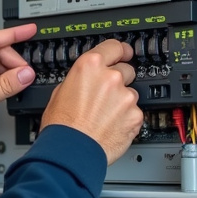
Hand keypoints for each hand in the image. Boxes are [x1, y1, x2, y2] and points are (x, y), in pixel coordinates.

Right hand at [40, 39, 142, 164]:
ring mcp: (125, 96)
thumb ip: (80, 79)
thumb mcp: (60, 91)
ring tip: (104, 116)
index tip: (123, 53)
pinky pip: (134, 112)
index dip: (119, 51)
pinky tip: (110, 126)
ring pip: (130, 93)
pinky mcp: (135, 115)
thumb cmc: (61, 125)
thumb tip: (87, 79)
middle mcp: (111, 77)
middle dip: (118, 80)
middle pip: (126, 70)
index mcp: (90, 66)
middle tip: (105, 96)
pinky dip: (126, 119)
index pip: (114, 46)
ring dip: (121, 102)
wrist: (71, 151)